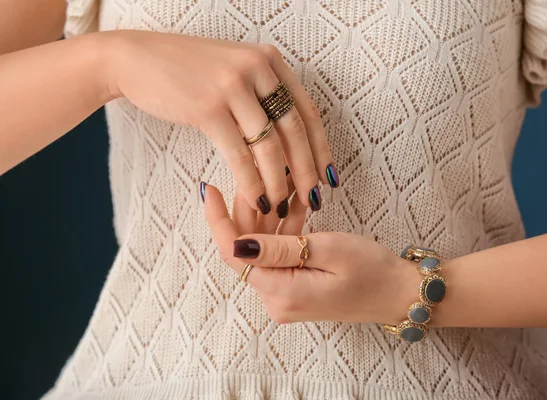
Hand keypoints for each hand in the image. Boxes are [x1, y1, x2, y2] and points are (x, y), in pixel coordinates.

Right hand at [102, 30, 337, 214]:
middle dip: (307, 171)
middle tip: (313, 199)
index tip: (328, 176)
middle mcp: (257, 68)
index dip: (321, 148)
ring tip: (282, 206)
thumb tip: (287, 141)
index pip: (307, 111)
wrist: (137, 59)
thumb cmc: (188, 72)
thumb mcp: (234, 71)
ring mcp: (233, 86)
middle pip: (294, 130)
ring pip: (270, 146)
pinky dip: (251, 182)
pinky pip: (239, 154)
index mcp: (269, 60)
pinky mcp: (208, 108)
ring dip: (280, 182)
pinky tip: (257, 200)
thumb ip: (262, 96)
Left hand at [203, 184, 419, 324]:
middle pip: (246, 249)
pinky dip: (284, 230)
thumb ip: (279, 248)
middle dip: (250, 209)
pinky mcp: (296, 289)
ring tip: (284, 182)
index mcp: (282, 292)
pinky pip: (279, 256)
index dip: (217, 220)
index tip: (209, 188)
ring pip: (263, 249)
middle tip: (261, 174)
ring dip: (270, 216)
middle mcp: (276, 300)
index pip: (233, 254)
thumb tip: (237, 243)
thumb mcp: (329, 249)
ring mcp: (286, 296)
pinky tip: (294, 204)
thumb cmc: (373, 272)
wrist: (401, 294)